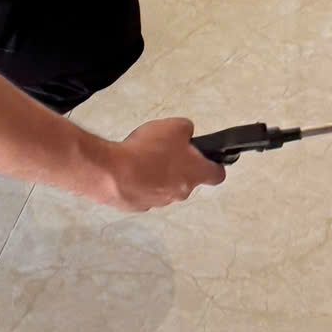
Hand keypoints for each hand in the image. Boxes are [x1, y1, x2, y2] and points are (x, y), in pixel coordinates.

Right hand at [97, 118, 224, 211]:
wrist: (114, 172)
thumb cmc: (147, 151)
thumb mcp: (174, 126)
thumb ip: (186, 129)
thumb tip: (186, 133)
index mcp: (194, 173)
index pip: (217, 175)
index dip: (214, 165)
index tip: (208, 159)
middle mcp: (180, 192)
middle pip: (187, 180)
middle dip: (178, 166)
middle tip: (164, 150)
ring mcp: (159, 201)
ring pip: (164, 187)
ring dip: (156, 174)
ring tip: (142, 157)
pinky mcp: (138, 205)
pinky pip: (143, 192)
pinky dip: (138, 182)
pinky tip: (129, 168)